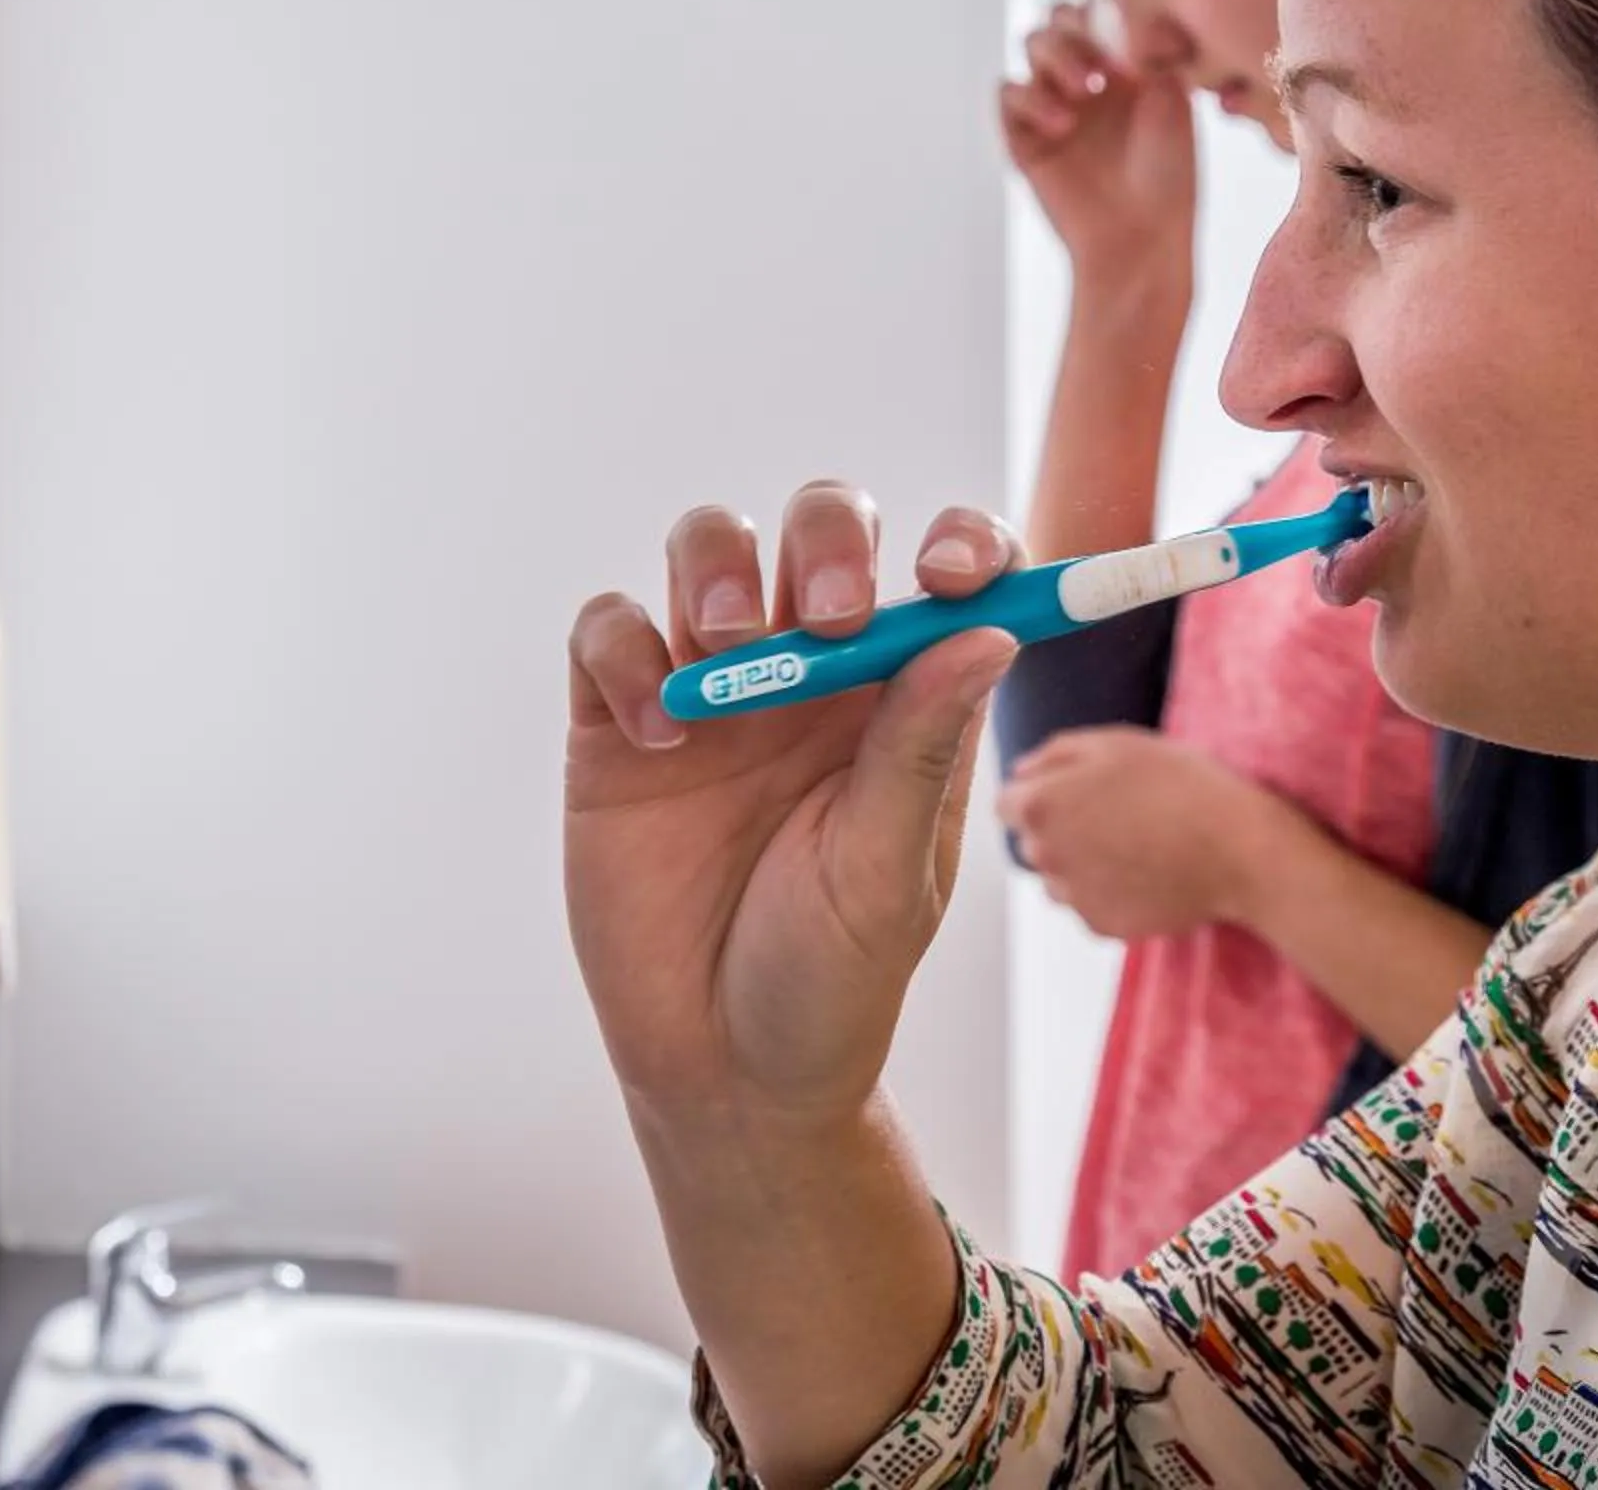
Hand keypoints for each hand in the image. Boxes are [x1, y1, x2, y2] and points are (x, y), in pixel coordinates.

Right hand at [564, 488, 1022, 1132]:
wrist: (720, 1068)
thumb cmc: (830, 979)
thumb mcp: (886, 873)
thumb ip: (919, 752)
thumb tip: (988, 633)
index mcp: (902, 702)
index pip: (944, 581)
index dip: (962, 546)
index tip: (960, 573)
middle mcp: (809, 674)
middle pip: (819, 529)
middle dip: (826, 540)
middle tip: (830, 613)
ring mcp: (709, 690)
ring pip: (707, 549)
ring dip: (717, 567)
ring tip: (725, 649)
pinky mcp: (615, 722)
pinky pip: (609, 631)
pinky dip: (625, 654)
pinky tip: (653, 736)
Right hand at [998, 4, 1198, 295]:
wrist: (1141, 238)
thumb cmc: (1169, 175)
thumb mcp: (1174, 98)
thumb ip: (1149, 44)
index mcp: (1127, 61)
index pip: (1101, 3)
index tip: (1129, 26)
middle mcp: (1088, 76)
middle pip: (1061, 13)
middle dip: (1081, 26)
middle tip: (1107, 64)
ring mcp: (1053, 103)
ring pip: (1033, 42)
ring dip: (1057, 56)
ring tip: (1085, 91)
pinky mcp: (1023, 136)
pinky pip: (1008, 93)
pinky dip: (1031, 99)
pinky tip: (1062, 124)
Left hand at [998, 727, 1308, 941]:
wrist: (1239, 850)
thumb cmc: (1181, 786)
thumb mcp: (1116, 743)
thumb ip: (1054, 754)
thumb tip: (1020, 771)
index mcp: (1039, 807)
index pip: (1007, 803)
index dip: (1042, 793)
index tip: (1078, 791)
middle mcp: (1044, 856)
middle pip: (1033, 841)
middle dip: (1060, 829)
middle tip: (1116, 816)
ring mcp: (1073, 896)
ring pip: (1059, 876)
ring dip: (1082, 863)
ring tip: (1136, 846)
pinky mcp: (1103, 926)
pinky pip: (1091, 904)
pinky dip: (1110, 892)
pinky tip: (1148, 873)